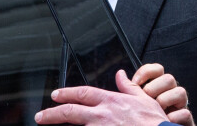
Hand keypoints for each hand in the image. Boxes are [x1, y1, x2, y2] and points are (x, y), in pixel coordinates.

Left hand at [34, 69, 170, 124]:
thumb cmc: (155, 123)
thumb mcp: (143, 99)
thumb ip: (129, 87)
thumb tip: (121, 75)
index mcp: (110, 101)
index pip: (82, 93)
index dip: (66, 94)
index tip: (55, 95)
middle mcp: (102, 116)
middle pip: (71, 112)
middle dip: (53, 114)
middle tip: (40, 116)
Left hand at [132, 64, 193, 125]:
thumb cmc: (149, 115)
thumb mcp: (139, 100)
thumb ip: (130, 87)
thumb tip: (120, 74)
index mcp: (159, 84)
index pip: (157, 68)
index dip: (146, 72)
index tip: (136, 82)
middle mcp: (171, 91)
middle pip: (169, 78)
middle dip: (154, 88)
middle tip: (146, 99)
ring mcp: (181, 104)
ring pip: (180, 91)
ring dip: (164, 101)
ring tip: (156, 110)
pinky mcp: (187, 118)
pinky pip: (185, 113)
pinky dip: (173, 117)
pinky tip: (165, 120)